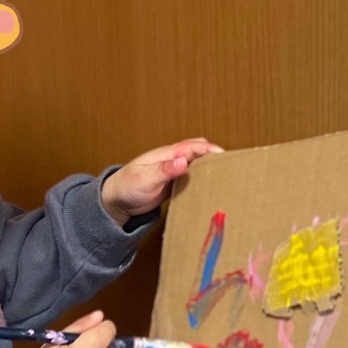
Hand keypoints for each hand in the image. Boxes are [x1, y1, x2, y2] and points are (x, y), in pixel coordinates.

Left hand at [101, 139, 223, 224]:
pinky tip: (209, 190)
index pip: (193, 147)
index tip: (225, 156)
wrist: (117, 201)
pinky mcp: (173, 185)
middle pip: (198, 153)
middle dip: (214, 157)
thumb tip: (183, 159)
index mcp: (167, 154)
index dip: (210, 150)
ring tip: (225, 178)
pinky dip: (201, 183)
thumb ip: (165, 169)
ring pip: (197, 167)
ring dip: (209, 170)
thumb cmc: (127, 186)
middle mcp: (173, 161)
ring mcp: (174, 173)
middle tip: (231, 166)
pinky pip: (191, 181)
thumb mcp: (146, 178)